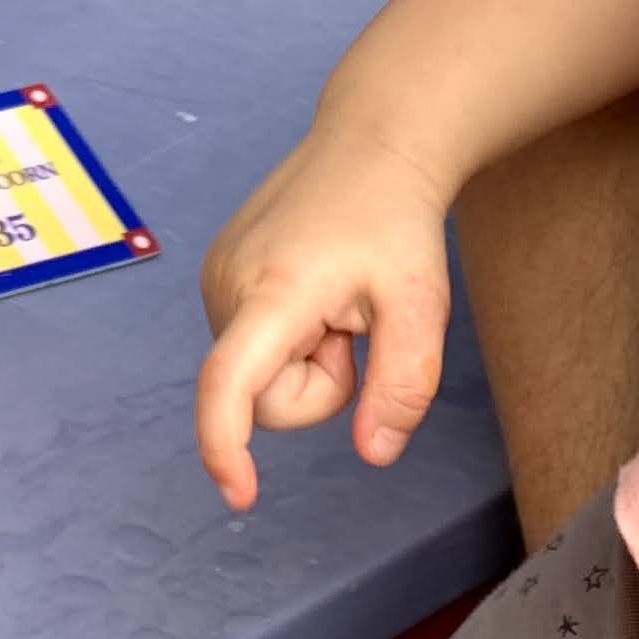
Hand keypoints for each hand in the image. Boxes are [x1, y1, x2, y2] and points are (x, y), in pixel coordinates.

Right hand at [196, 127, 458, 513]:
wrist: (369, 146)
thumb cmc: (396, 221)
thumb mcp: (423, 306)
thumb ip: (402, 386)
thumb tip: (374, 453)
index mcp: (275, 288)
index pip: (230, 381)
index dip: (225, 444)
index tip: (239, 492)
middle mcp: (228, 282)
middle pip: (263, 397)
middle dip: (317, 387)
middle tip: (355, 329)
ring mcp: (216, 277)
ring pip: (256, 377)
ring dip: (304, 361)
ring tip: (336, 303)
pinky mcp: (217, 275)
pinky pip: (250, 348)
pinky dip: (288, 339)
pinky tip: (314, 291)